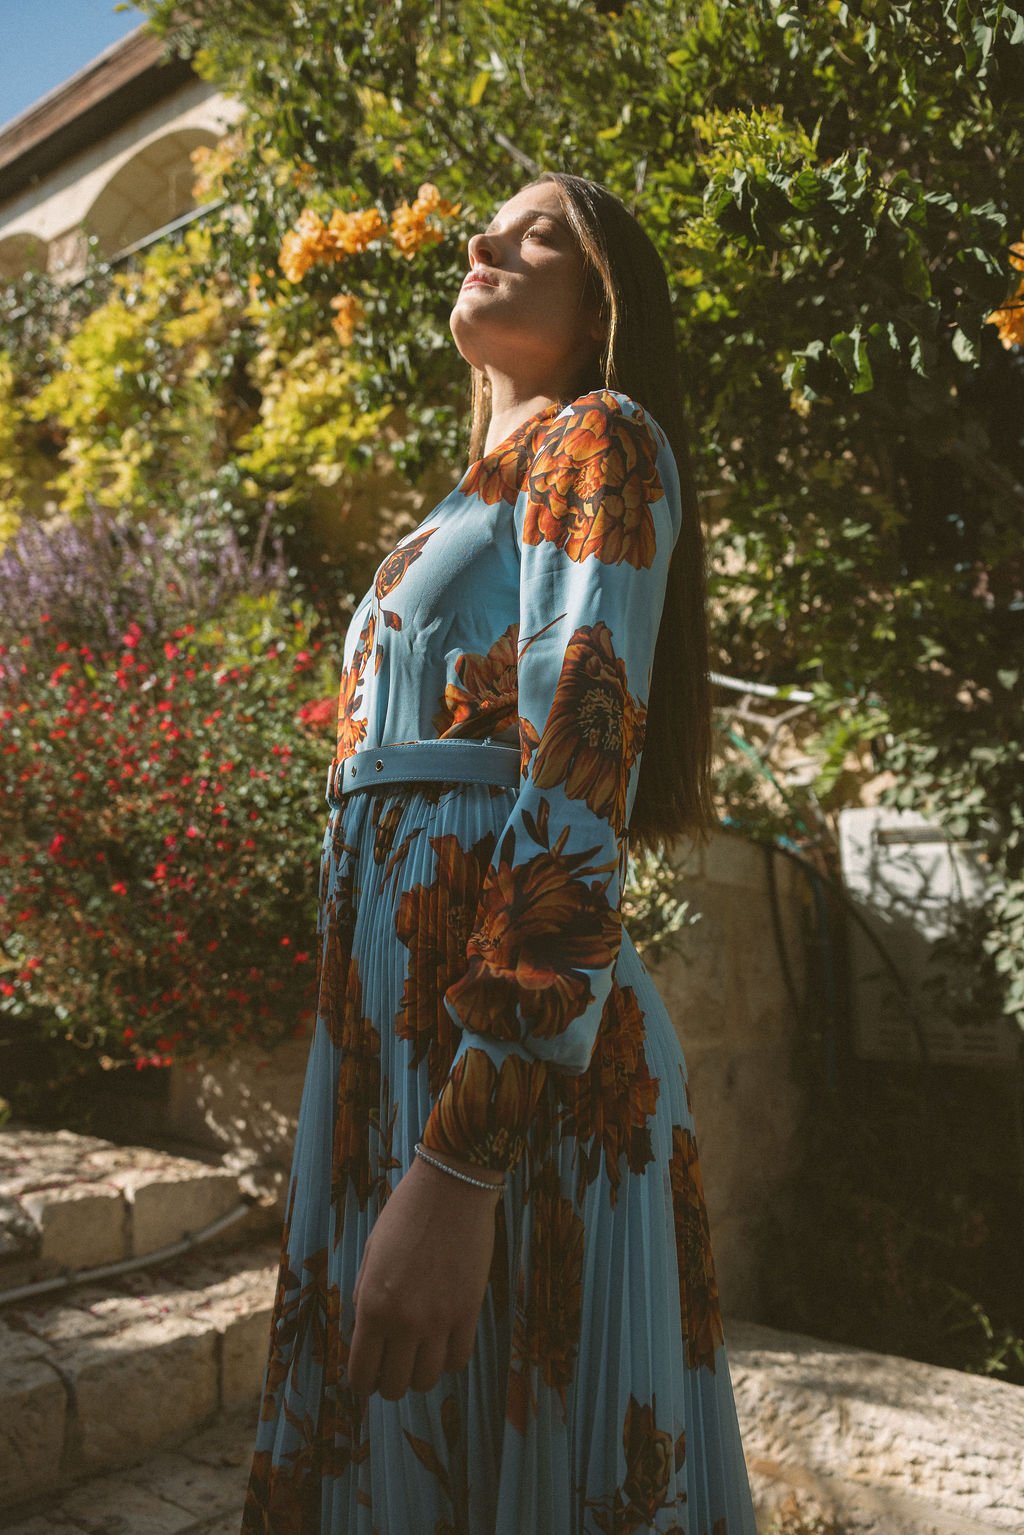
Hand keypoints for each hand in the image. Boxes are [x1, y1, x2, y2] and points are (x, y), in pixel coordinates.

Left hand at [347, 1154, 500, 1399]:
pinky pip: (459, 1360)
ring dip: (419, 1374)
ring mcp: (439, 1319)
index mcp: (372, 1305)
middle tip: (392, 1367)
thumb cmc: (405, 1214)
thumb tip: (365, 1332)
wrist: (452, 1188)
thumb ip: (364, 1296)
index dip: (362, 1384)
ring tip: (418, 1356)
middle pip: (394, 1386)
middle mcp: (404, 1320)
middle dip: (389, 1383)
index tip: (367, 1378)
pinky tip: (444, 1343)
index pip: (361, 1373)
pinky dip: (449, 1360)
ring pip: (427, 1380)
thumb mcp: (371, 1254)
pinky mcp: (469, 1312)